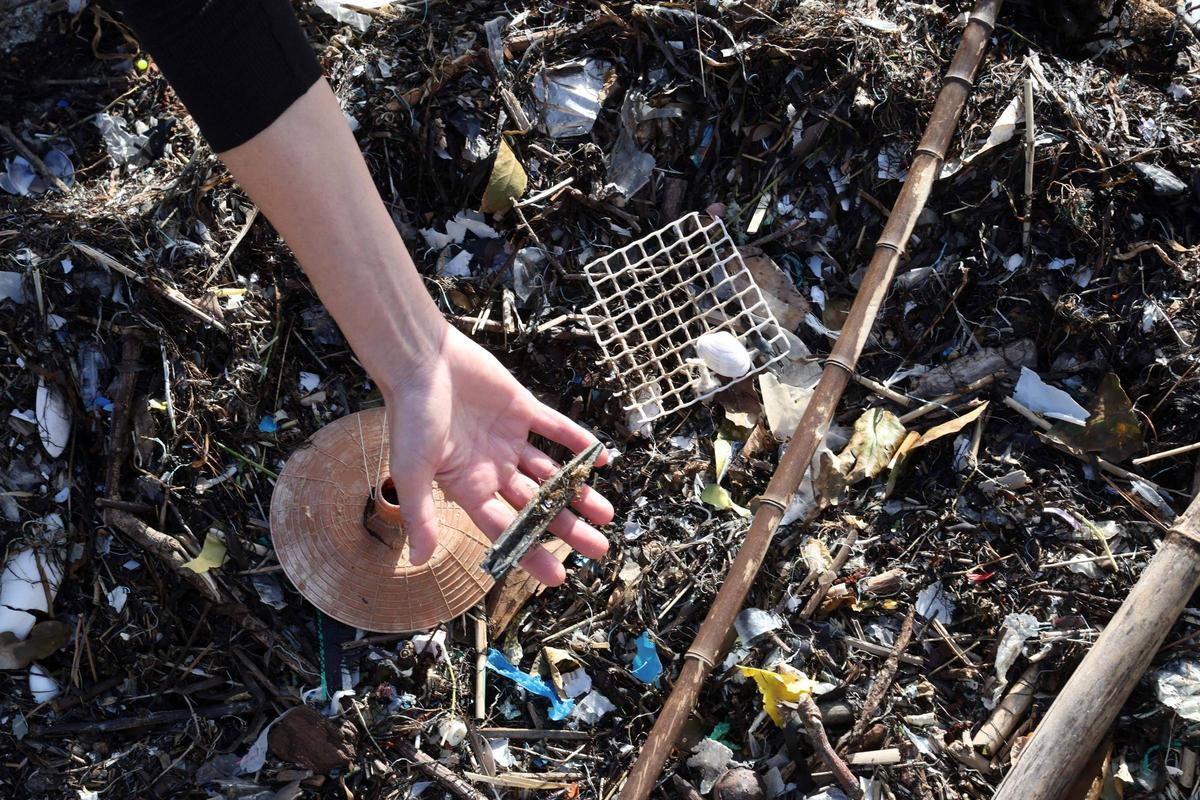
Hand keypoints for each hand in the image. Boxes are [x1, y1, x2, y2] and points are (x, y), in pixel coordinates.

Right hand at [382, 324, 613, 584]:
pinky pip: (555, 428)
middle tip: (598, 548)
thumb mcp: (413, 471)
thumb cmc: (410, 416)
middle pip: (535, 505)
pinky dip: (577, 442)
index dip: (531, 552)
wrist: (419, 359)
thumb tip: (417, 560)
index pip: (506, 528)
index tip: (559, 575)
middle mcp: (491, 467)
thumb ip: (419, 516)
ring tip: (606, 514)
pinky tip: (600, 460)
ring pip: (550, 472)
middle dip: (566, 527)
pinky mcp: (520, 407)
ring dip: (577, 491)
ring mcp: (507, 438)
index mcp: (468, 487)